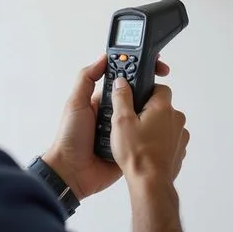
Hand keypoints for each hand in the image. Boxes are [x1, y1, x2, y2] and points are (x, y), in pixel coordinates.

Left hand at [43, 54, 171, 199]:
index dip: (139, 71)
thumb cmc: (70, 137)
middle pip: (139, 97)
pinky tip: (162, 129)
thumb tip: (103, 58)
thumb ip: (87, 79)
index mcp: (104, 101)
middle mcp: (117, 114)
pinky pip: (144, 138)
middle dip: (149, 92)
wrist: (72, 173)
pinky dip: (151, 134)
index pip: (125, 81)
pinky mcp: (130, 147)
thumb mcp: (75, 103)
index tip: (155, 65)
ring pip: (145, 117)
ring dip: (151, 114)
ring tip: (160, 110)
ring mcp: (125, 131)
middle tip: (157, 90)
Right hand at [109, 76, 189, 186]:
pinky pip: (169, 139)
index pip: (160, 88)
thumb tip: (122, 83)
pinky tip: (146, 149)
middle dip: (148, 111)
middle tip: (132, 121)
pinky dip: (160, 141)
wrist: (150, 182)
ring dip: (155, 127)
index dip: (147, 91)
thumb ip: (122, 98)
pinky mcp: (180, 150)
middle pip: (162, 106)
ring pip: (166, 123)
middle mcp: (176, 119)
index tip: (136, 98)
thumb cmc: (136, 154)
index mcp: (163, 107)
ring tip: (138, 139)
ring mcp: (180, 135)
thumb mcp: (121, 121)